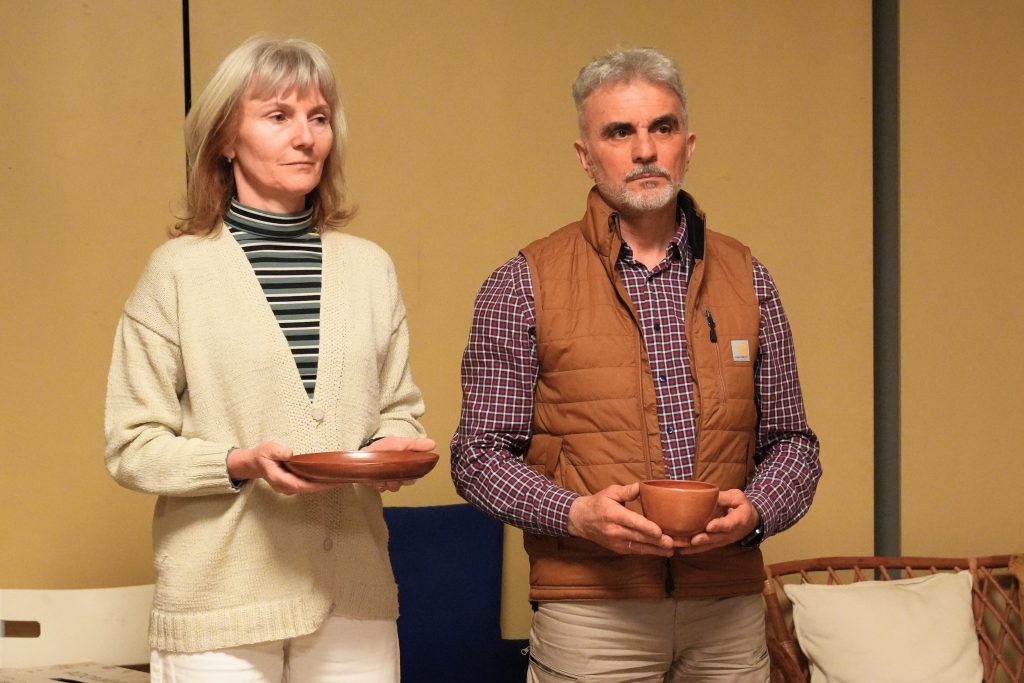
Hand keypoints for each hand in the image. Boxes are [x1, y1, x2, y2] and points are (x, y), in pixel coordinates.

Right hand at [226, 441, 340, 494]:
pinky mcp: (291, 485)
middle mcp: (283, 487)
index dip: (314, 484)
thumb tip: (290, 453)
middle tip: (340, 480)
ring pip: (307, 489)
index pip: (299, 484)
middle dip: (323, 486)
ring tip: (338, 479)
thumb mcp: (268, 449)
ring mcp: (287, 488)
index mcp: (278, 478)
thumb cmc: (262, 455)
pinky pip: (306, 486)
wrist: (254, 463)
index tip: (328, 481)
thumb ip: (278, 452)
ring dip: (322, 485)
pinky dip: (317, 483)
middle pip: (307, 489)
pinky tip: (327, 478)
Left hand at [363, 436, 436, 492]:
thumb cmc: (385, 446)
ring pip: (391, 488)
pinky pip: (379, 488)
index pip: (413, 478)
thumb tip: (433, 444)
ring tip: (382, 476)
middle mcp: (397, 476)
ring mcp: (386, 480)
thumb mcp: (401, 443)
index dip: (411, 478)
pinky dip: (377, 484)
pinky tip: (374, 478)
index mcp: (406, 468)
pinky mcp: (374, 483)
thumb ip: (416, 445)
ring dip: (388, 483)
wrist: (366, 449)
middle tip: (393, 476)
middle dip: (398, 481)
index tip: (406, 476)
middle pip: (402, 484)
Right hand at [568, 483, 673, 556]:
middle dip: (656, 541)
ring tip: (671, 550)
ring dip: (656, 550)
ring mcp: (616, 542)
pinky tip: (662, 551)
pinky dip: (649, 551)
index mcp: (613, 514)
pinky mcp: (618, 549)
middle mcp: (614, 530)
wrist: (581, 520)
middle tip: (672, 543)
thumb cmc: (598, 503)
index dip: (646, 527)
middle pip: (638, 537)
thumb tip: (643, 487)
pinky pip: (636, 551)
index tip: (659, 531)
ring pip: (639, 547)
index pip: (632, 522)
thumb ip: (627, 490)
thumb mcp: (610, 492)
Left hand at [673, 488, 758, 554]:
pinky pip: (704, 548)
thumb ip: (724, 497)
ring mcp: (723, 540)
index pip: (728, 524)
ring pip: (708, 545)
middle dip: (703, 540)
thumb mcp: (738, 497)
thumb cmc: (742, 506)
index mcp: (738, 520)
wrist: (751, 522)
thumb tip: (708, 494)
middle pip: (716, 538)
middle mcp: (730, 534)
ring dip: (693, 547)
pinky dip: (692, 550)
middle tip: (692, 541)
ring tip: (680, 546)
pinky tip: (680, 550)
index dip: (719, 526)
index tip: (709, 527)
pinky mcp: (716, 543)